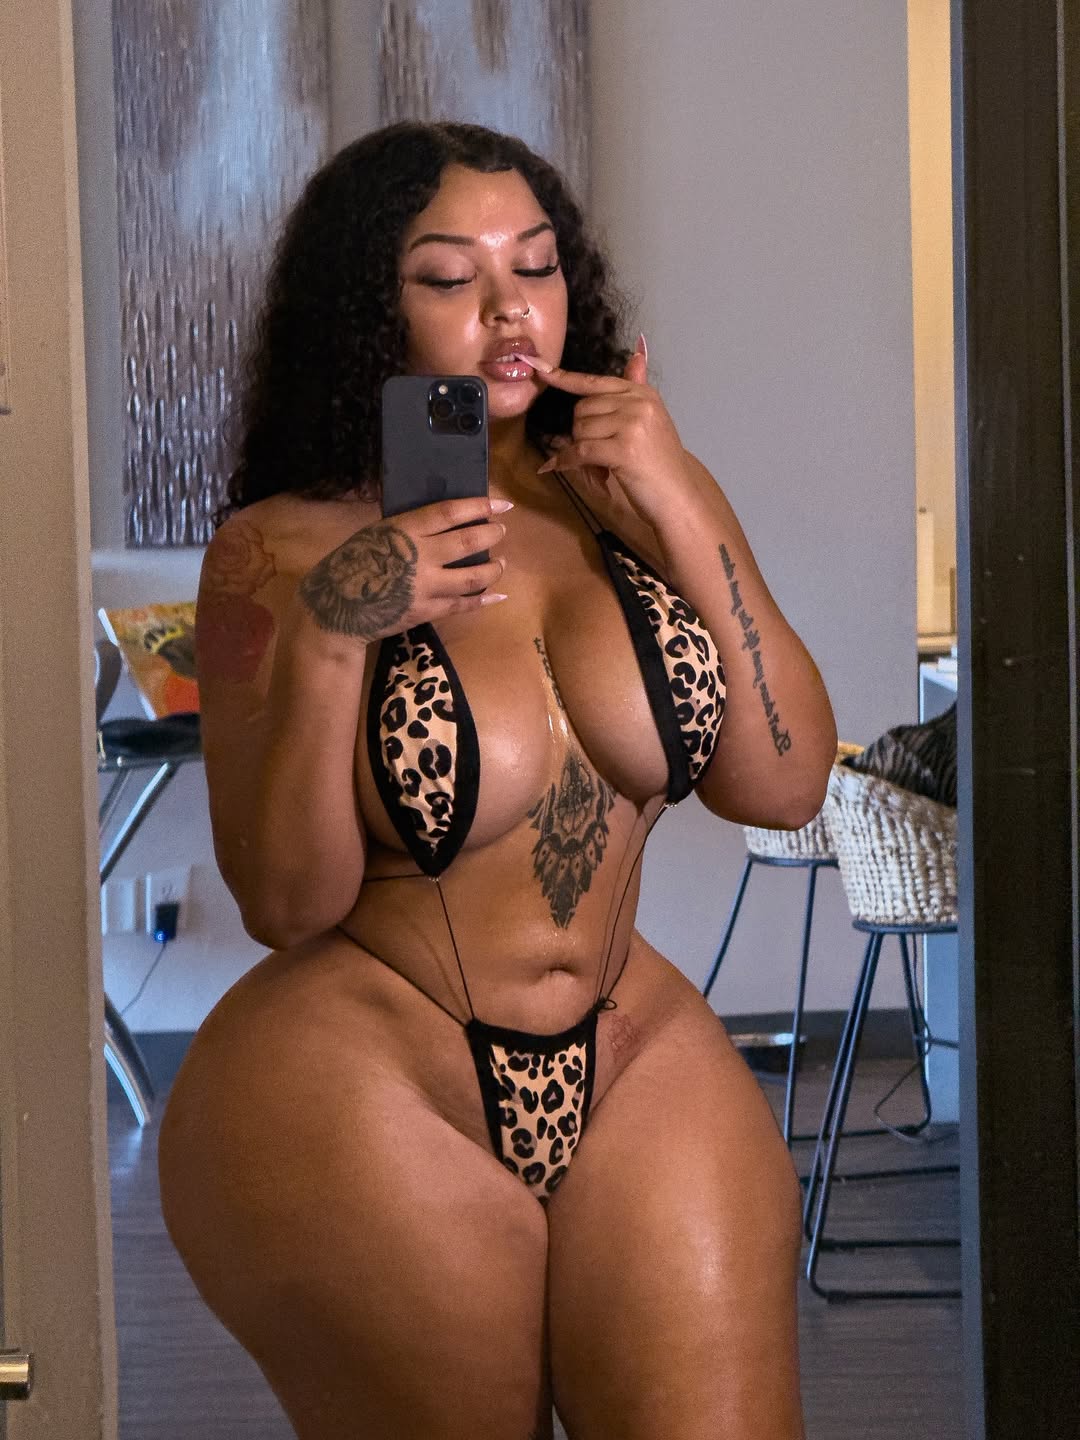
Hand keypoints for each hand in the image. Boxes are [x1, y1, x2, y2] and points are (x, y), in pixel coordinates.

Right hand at [298, 496, 509, 642]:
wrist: (335, 610)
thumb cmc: (350, 565)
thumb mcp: (376, 534)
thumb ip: (408, 529)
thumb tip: (441, 520)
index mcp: (404, 530)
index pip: (449, 513)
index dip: (479, 505)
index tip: (501, 503)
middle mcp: (419, 556)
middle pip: (468, 542)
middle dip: (491, 534)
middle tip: (501, 530)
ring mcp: (426, 587)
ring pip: (473, 577)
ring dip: (493, 569)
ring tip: (501, 563)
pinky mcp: (427, 612)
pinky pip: (463, 605)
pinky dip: (484, 600)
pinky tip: (498, 596)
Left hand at [530, 337, 705, 531]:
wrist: (679, 497)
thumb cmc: (661, 464)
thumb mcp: (652, 419)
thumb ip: (637, 387)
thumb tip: (636, 354)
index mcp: (642, 393)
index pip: (594, 382)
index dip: (564, 378)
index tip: (538, 368)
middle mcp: (638, 403)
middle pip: (582, 410)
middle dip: (581, 435)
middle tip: (597, 458)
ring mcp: (632, 425)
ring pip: (579, 431)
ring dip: (580, 453)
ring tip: (600, 470)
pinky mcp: (624, 449)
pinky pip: (580, 451)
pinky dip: (567, 462)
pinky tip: (558, 468)